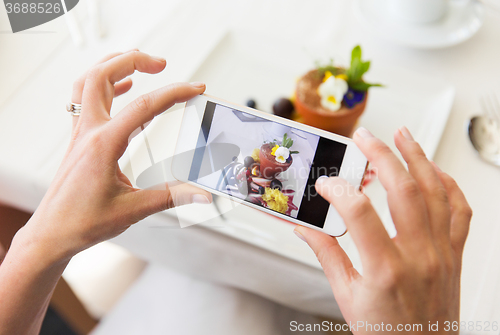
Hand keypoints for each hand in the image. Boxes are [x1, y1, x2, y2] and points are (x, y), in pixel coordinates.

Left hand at [19, 51, 211, 263]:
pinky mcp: (78, 139)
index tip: (193, 88)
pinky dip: (103, 85)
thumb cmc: (83, 222)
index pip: (143, 107)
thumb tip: (201, 194)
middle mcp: (88, 132)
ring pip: (87, 81)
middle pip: (102, 75)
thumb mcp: (133, 209)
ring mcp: (80, 133)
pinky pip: (84, 99)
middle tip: (161, 63)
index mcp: (103, 145)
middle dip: (133, 60)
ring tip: (138, 61)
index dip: (173, 93)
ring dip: (112, 65)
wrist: (53, 233)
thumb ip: (172, 197)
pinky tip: (121, 88)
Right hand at [295, 127, 471, 333]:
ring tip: (402, 136)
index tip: (326, 184)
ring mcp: (441, 252)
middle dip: (382, 156)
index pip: (359, 213)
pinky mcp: (453, 253)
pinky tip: (434, 170)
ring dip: (418, 158)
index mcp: (385, 269)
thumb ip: (326, 255)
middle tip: (365, 138)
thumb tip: (305, 229)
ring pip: (435, 193)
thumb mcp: (347, 296)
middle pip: (403, 191)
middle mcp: (418, 256)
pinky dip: (448, 184)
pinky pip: (459, 211)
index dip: (338, 190)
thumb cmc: (386, 333)